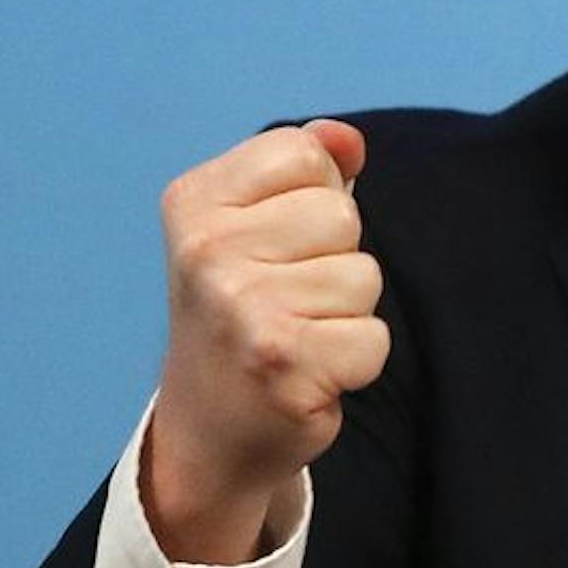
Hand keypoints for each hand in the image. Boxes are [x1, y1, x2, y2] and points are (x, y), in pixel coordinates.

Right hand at [143, 120, 387, 562]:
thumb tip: (348, 140)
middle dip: (335, 258)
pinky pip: (373, 339)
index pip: (306, 154)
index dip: (315, 197)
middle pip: (342, 215)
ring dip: (347, 313)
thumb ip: (307, 166)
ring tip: (299, 334)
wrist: (209, 427)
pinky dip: (355, 361)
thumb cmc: (246, 309)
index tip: (275, 244)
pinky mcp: (280, 365)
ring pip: (364, 277)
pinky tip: (310, 373)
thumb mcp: (257, 223)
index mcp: (194, 202)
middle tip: (289, 299)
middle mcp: (206, 251)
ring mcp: (240, 309)